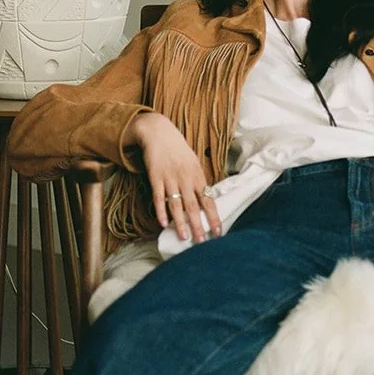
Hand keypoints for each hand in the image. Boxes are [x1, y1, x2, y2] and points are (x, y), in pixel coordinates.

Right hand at [127, 113, 222, 243]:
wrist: (160, 133)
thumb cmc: (179, 151)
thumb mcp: (193, 164)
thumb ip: (198, 182)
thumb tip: (206, 202)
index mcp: (197, 176)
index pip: (208, 200)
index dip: (213, 217)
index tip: (218, 232)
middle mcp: (185, 179)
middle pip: (193, 206)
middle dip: (198, 225)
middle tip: (202, 242)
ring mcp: (170, 178)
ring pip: (176, 205)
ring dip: (180, 223)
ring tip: (184, 237)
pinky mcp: (155, 177)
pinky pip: (158, 197)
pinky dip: (160, 211)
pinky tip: (163, 224)